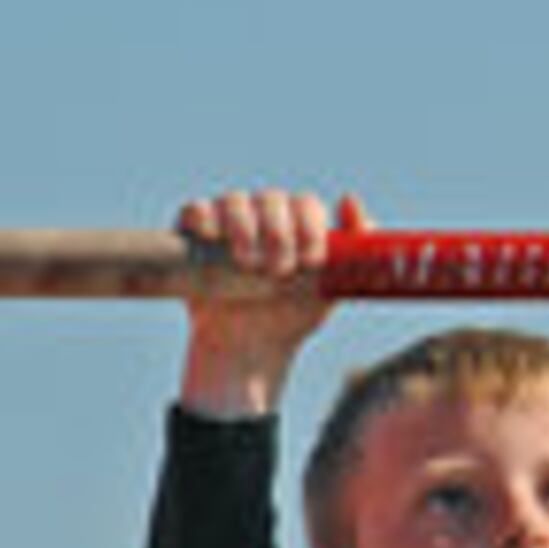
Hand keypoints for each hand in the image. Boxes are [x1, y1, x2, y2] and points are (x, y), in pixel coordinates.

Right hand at [175, 187, 364, 418]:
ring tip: (248, 263)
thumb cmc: (292, 314)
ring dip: (244, 226)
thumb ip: (354, 245)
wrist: (248, 349)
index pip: (306, 204)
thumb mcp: (331, 285)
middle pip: (272, 198)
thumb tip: (349, 198)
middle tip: (279, 269)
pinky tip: (212, 235)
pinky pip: (196, 210)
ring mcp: (227, 223)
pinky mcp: (194, 236)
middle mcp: (263, 215)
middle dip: (279, 232)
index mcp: (297, 223)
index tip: (311, 261)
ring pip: (235, 200)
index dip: (310, 227)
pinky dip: (204, 216)